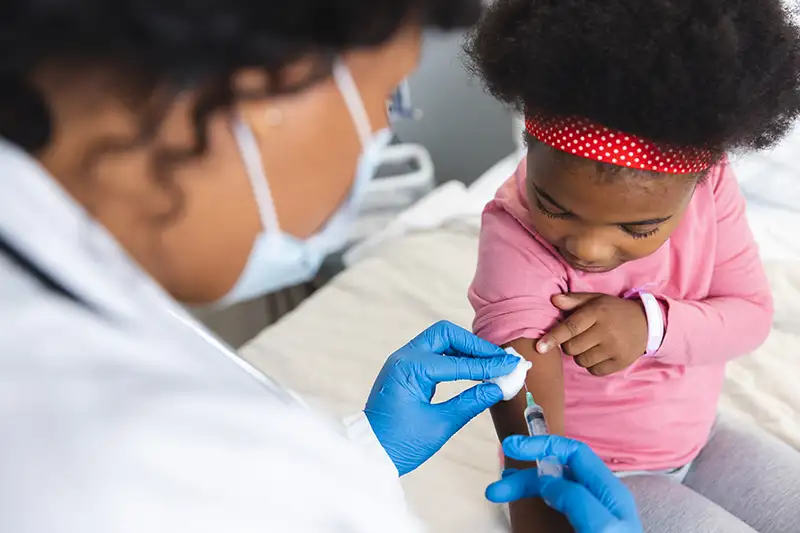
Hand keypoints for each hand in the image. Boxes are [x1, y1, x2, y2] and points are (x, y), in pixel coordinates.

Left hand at [365, 320, 518, 475]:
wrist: (369, 453)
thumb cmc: (399, 443)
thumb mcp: (440, 425)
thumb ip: (470, 403)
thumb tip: (497, 388)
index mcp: (410, 368)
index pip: (458, 361)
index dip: (488, 365)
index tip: (511, 366)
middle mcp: (404, 357)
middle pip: (446, 334)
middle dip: (475, 346)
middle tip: (500, 359)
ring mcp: (402, 361)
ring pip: (440, 341)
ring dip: (466, 349)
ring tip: (491, 363)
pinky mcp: (405, 369)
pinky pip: (433, 353)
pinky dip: (454, 357)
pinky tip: (472, 369)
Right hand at [486, 435, 641, 532]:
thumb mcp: (602, 527)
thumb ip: (577, 499)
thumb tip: (546, 481)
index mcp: (608, 491)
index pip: (573, 453)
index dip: (542, 444)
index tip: (511, 446)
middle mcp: (597, 500)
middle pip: (554, 474)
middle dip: (523, 477)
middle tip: (495, 489)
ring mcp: (587, 517)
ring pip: (549, 493)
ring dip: (522, 491)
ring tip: (497, 495)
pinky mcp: (577, 527)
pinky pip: (551, 511)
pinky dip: (532, 506)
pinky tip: (519, 509)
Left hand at [537, 293, 646, 376]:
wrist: (647, 323)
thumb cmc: (613, 310)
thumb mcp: (596, 299)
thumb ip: (574, 300)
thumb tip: (553, 299)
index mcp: (597, 312)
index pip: (570, 327)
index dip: (553, 338)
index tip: (539, 347)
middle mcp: (606, 331)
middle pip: (572, 347)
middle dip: (568, 345)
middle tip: (578, 338)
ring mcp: (614, 348)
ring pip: (581, 360)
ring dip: (580, 355)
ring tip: (590, 345)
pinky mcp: (620, 362)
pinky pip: (594, 370)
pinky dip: (592, 365)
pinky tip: (599, 354)